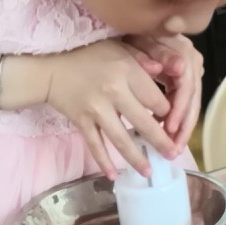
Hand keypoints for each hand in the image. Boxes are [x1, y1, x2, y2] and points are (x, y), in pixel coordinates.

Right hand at [44, 40, 177, 178]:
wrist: (52, 67)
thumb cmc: (90, 56)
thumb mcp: (119, 48)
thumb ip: (143, 58)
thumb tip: (164, 70)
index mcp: (126, 70)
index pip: (154, 98)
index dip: (167, 112)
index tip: (171, 121)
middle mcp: (113, 91)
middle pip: (143, 122)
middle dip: (161, 142)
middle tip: (173, 155)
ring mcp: (95, 109)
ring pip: (120, 139)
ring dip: (136, 158)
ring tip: (149, 172)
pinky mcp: (81, 121)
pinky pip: (94, 145)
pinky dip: (103, 161)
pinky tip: (113, 176)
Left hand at [125, 34, 203, 149]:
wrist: (132, 23)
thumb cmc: (134, 31)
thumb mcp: (142, 39)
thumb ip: (158, 52)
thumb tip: (180, 67)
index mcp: (184, 52)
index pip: (187, 86)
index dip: (179, 109)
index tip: (168, 127)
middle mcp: (192, 63)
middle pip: (193, 99)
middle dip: (184, 126)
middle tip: (174, 148)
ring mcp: (190, 71)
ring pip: (191, 104)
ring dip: (182, 127)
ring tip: (173, 148)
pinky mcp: (183, 79)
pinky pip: (183, 103)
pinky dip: (177, 120)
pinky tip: (168, 135)